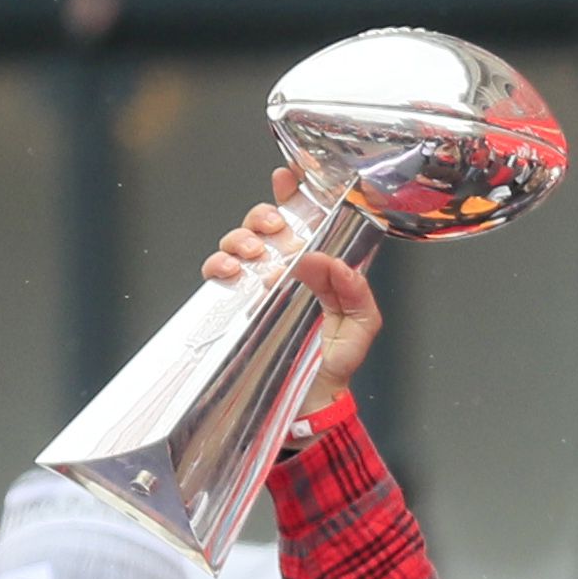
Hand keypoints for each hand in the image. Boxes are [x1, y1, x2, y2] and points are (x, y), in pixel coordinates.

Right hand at [203, 166, 381, 417]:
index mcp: (316, 268)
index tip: (287, 177)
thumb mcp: (360, 326)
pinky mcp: (235, 304)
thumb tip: (328, 261)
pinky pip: (217, 273)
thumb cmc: (335, 361)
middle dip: (263, 217)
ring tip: (255, 256)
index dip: (293, 194)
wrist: (310, 401)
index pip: (303, 221)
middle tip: (272, 230)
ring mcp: (256, 285)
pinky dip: (220, 265)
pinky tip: (232, 273)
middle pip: (264, 225)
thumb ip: (354, 292)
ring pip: (238, 243)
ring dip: (242, 240)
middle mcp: (283, 269)